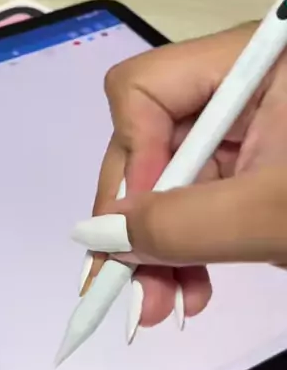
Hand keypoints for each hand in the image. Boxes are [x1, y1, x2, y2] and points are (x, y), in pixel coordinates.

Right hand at [73, 22, 286, 334]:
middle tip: (134, 294)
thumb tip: (99, 238)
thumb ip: (184, 225)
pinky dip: (193, 245)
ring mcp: (250, 126)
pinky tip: (195, 287)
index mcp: (251, 62)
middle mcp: (239, 85)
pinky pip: (204, 199)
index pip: (144, 90)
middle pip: (150, 140)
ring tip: (169, 306)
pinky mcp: (260, 163)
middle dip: (140, 221)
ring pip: (172, 178)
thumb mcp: (275, 213)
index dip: (129, 161)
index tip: (134, 233)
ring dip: (163, 245)